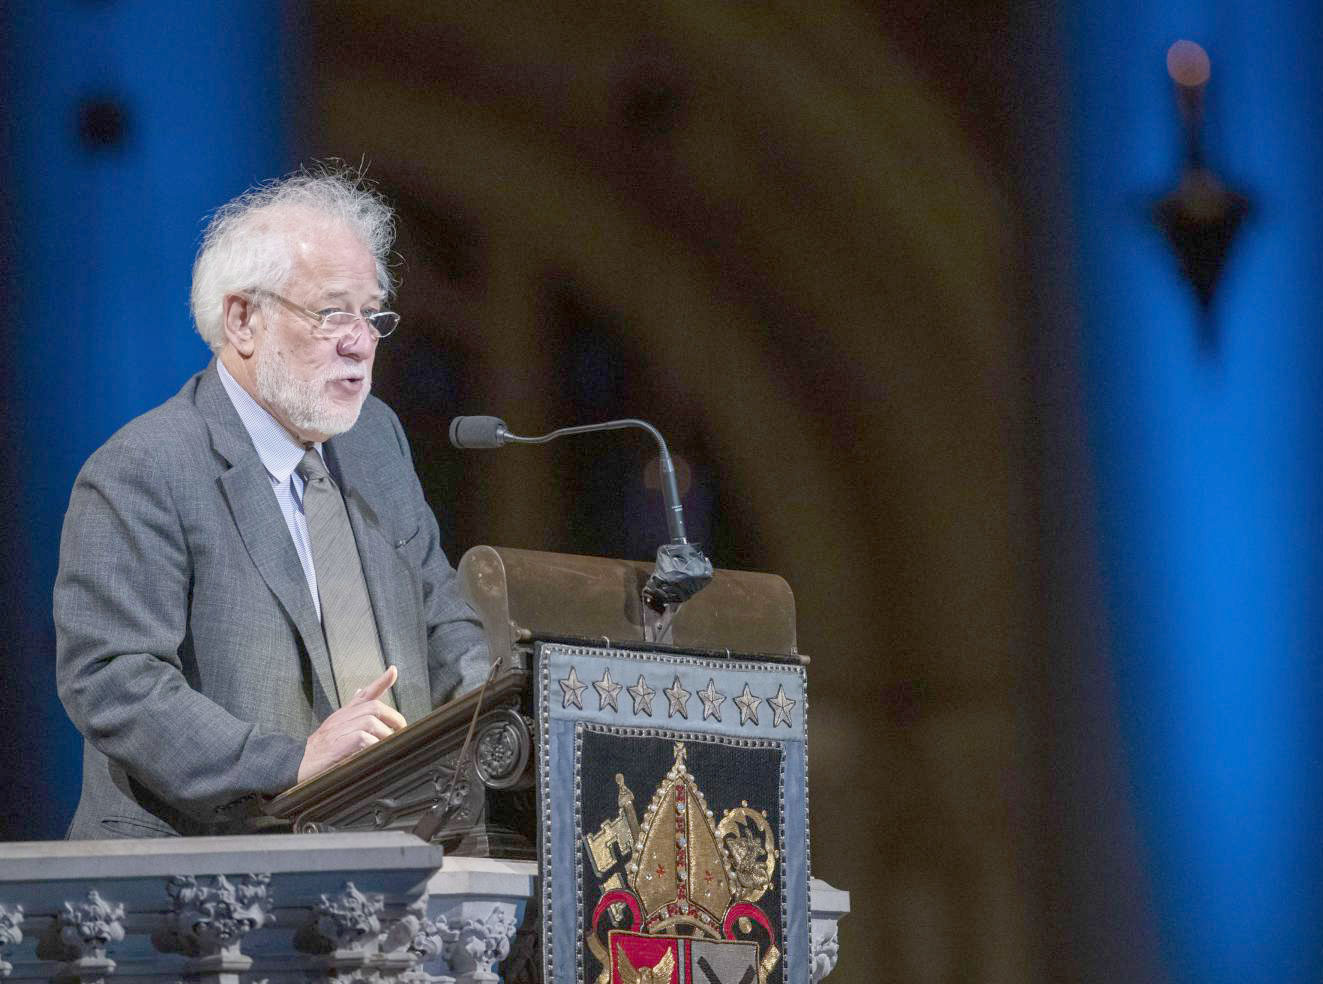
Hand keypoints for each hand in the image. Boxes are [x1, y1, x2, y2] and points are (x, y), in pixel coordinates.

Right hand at [298, 666, 406, 781]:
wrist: (298, 763)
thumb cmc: (322, 746)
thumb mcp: (337, 724)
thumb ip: (352, 709)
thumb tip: (361, 689)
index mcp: (345, 712)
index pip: (365, 693)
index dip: (380, 681)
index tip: (393, 671)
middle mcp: (343, 717)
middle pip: (374, 707)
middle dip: (393, 719)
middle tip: (400, 732)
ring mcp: (339, 729)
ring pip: (371, 722)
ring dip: (385, 736)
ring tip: (389, 746)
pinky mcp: (339, 745)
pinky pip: (363, 739)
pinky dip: (373, 746)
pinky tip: (374, 753)